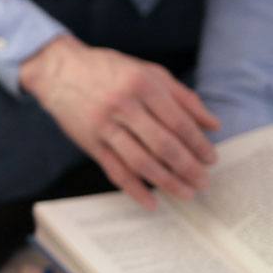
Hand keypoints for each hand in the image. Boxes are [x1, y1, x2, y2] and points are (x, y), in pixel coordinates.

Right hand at [20, 35, 219, 208]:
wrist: (59, 70)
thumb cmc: (109, 70)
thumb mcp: (149, 73)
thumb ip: (183, 97)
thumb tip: (213, 124)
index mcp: (143, 85)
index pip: (179, 122)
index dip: (198, 144)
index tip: (211, 159)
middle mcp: (124, 106)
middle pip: (163, 145)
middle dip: (188, 167)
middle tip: (203, 181)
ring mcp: (105, 126)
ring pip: (141, 161)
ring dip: (167, 182)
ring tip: (186, 193)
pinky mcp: (90, 142)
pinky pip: (115, 171)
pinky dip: (134, 190)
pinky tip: (151, 202)